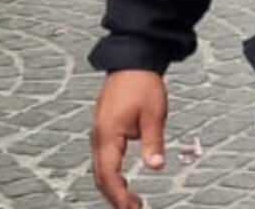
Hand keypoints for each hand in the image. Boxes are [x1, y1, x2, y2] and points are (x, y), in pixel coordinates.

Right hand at [91, 71, 167, 208]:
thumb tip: (155, 165)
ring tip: (130, 200)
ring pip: (100, 169)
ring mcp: (98, 134)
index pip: (109, 174)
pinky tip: (122, 179)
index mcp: (108, 135)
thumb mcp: (154, 114)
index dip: (118, 195)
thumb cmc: (142, 84)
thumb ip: (153, 141)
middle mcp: (98, 137)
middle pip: (101, 176)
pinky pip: (102, 159)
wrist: (131, 61)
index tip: (130, 208)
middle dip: (114, 196)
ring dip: (112, 186)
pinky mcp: (103, 130)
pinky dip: (111, 174)